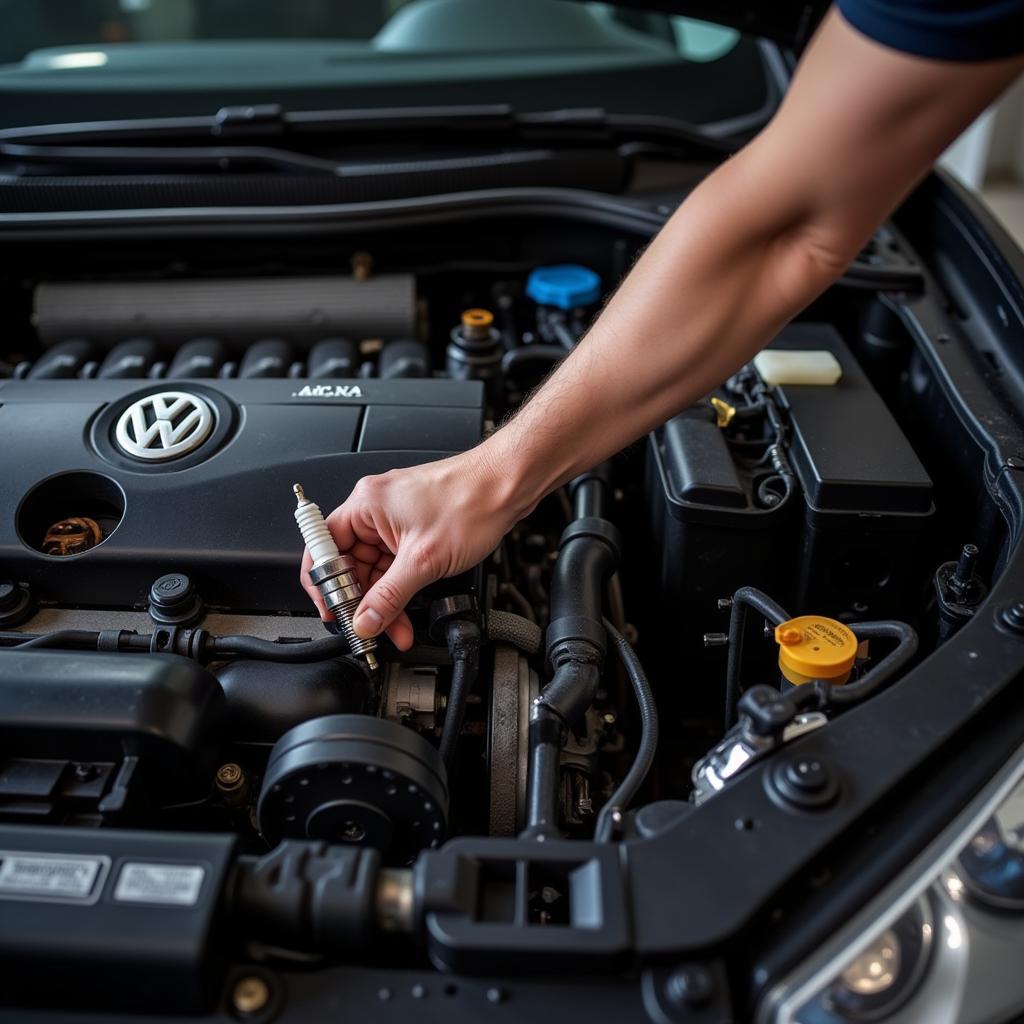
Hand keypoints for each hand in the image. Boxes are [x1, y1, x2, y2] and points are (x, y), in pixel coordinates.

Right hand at [299, 447, 524, 649]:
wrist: (507, 486)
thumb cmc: (471, 502)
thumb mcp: (423, 560)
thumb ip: (389, 596)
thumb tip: (365, 620)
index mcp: (366, 504)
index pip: (324, 548)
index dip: (324, 584)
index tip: (333, 611)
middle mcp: (376, 507)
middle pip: (352, 563)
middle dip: (363, 600)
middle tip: (371, 627)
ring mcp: (396, 517)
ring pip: (376, 567)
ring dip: (385, 599)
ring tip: (396, 627)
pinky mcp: (415, 527)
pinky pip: (396, 562)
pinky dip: (401, 587)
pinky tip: (408, 608)